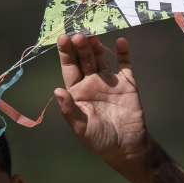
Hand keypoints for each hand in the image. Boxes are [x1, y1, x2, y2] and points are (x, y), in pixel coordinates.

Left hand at [54, 33, 148, 163]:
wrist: (127, 147)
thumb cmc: (99, 139)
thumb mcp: (81, 127)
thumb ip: (69, 109)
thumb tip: (56, 90)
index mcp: (77, 91)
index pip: (69, 68)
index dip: (65, 53)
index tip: (63, 39)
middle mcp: (91, 82)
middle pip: (84, 59)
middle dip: (80, 47)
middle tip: (78, 36)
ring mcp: (110, 81)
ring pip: (101, 58)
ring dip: (97, 47)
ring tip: (92, 38)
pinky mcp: (127, 83)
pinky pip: (125, 64)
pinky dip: (124, 52)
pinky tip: (121, 42)